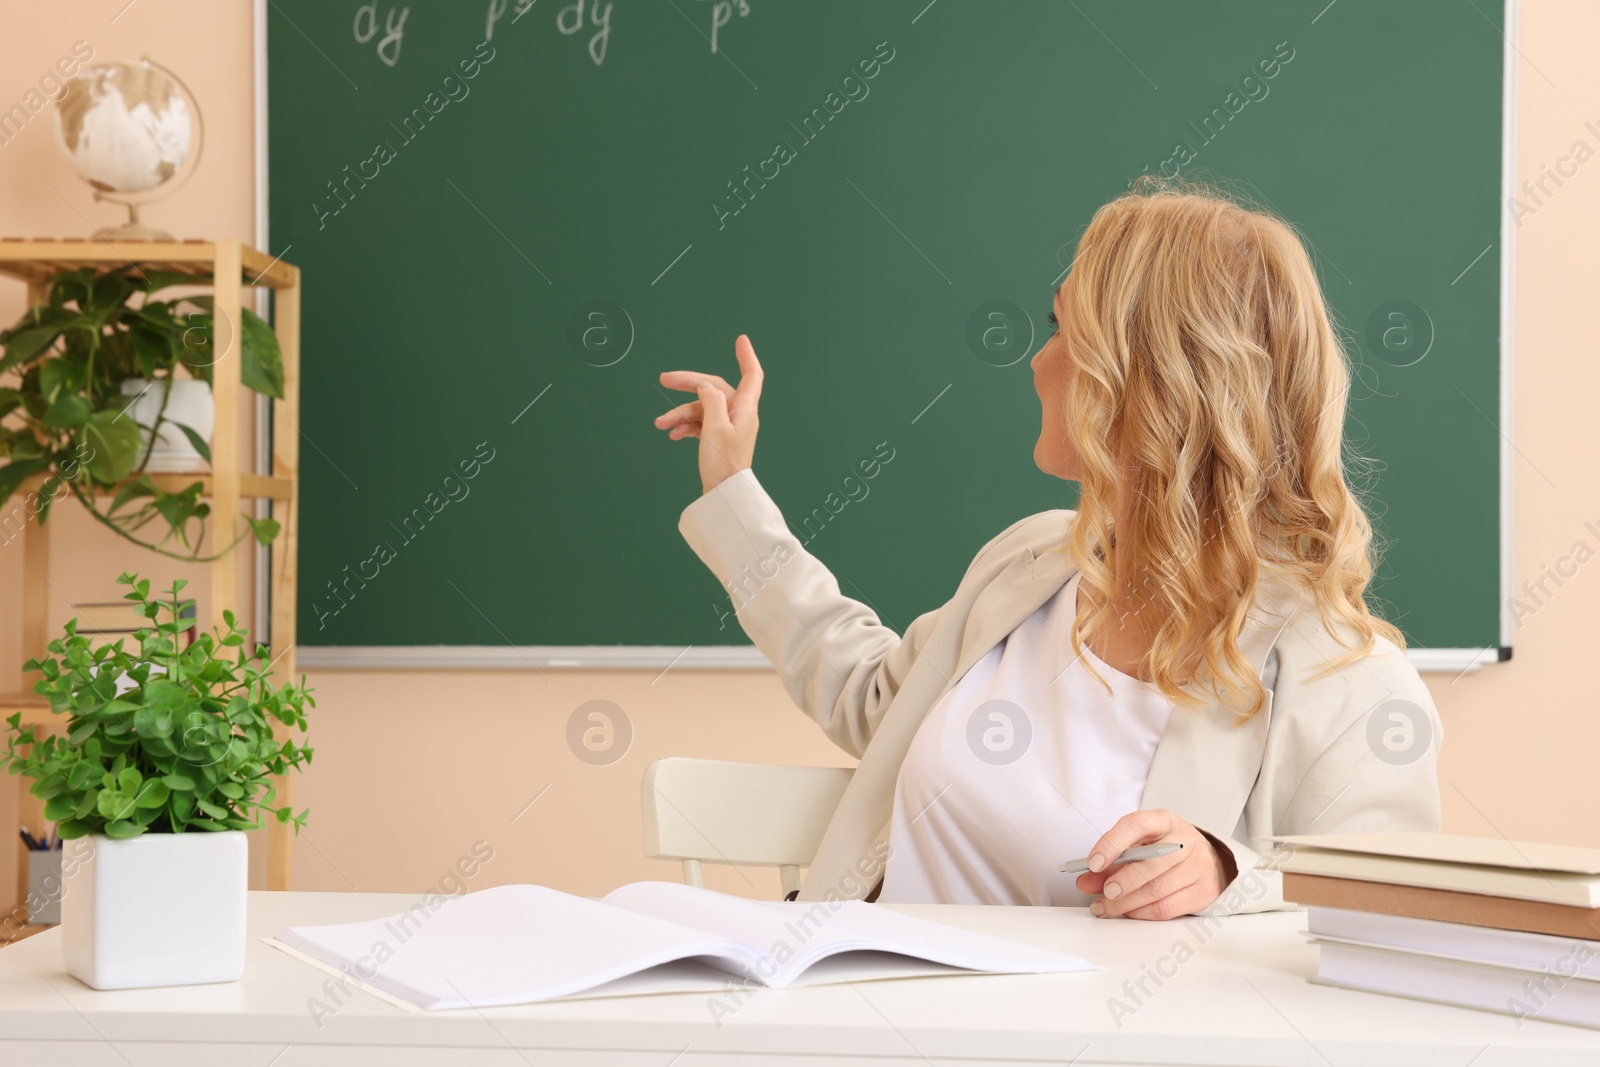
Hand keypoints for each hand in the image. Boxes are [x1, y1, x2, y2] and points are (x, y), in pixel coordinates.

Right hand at [655, 334, 763, 494]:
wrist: (723, 496)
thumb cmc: (723, 464)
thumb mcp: (715, 427)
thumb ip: (711, 400)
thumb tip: (705, 385)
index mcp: (744, 408)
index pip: (751, 375)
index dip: (746, 356)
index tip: (740, 340)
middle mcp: (739, 414)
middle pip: (713, 388)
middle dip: (688, 383)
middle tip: (664, 378)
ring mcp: (728, 427)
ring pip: (702, 408)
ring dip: (680, 413)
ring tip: (660, 424)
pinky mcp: (718, 439)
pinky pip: (700, 424)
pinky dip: (685, 426)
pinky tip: (672, 434)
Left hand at [1074, 809, 1236, 919]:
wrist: (1208, 861)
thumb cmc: (1164, 850)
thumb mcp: (1139, 845)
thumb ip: (1110, 862)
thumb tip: (1085, 881)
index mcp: (1164, 821)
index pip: (1137, 824)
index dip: (1112, 843)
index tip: (1093, 863)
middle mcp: (1184, 841)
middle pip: (1151, 862)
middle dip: (1123, 880)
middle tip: (1104, 891)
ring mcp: (1198, 867)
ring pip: (1157, 889)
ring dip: (1126, 903)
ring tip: (1104, 907)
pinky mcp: (1203, 892)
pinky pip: (1167, 908)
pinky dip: (1142, 913)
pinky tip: (1128, 911)